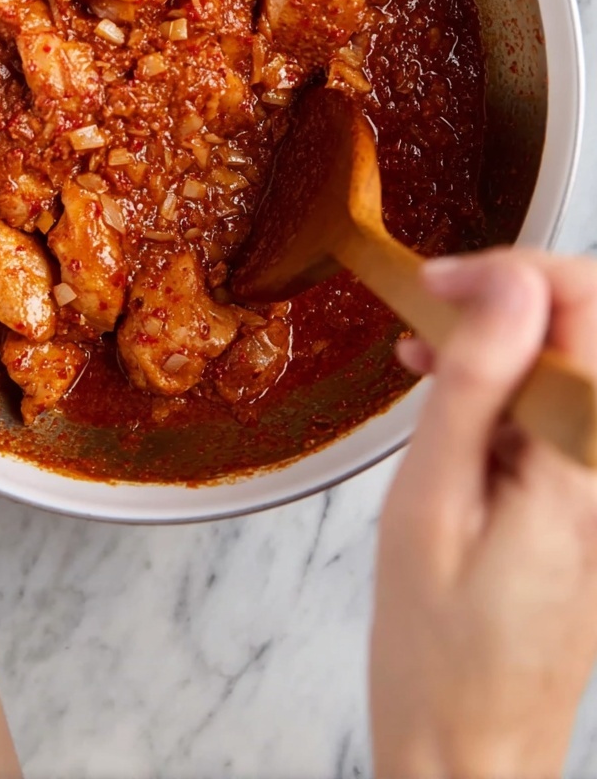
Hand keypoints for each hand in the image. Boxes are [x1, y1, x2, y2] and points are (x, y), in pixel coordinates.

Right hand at [371, 248, 596, 778]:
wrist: (472, 749)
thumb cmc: (437, 647)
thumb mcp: (432, 503)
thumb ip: (474, 386)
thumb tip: (510, 285)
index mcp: (583, 462)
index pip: (584, 303)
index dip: (509, 271)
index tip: (437, 286)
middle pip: (587, 324)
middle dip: (507, 297)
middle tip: (428, 312)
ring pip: (572, 362)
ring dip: (504, 340)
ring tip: (423, 353)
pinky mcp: (592, 499)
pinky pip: (563, 410)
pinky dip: (510, 386)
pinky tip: (452, 397)